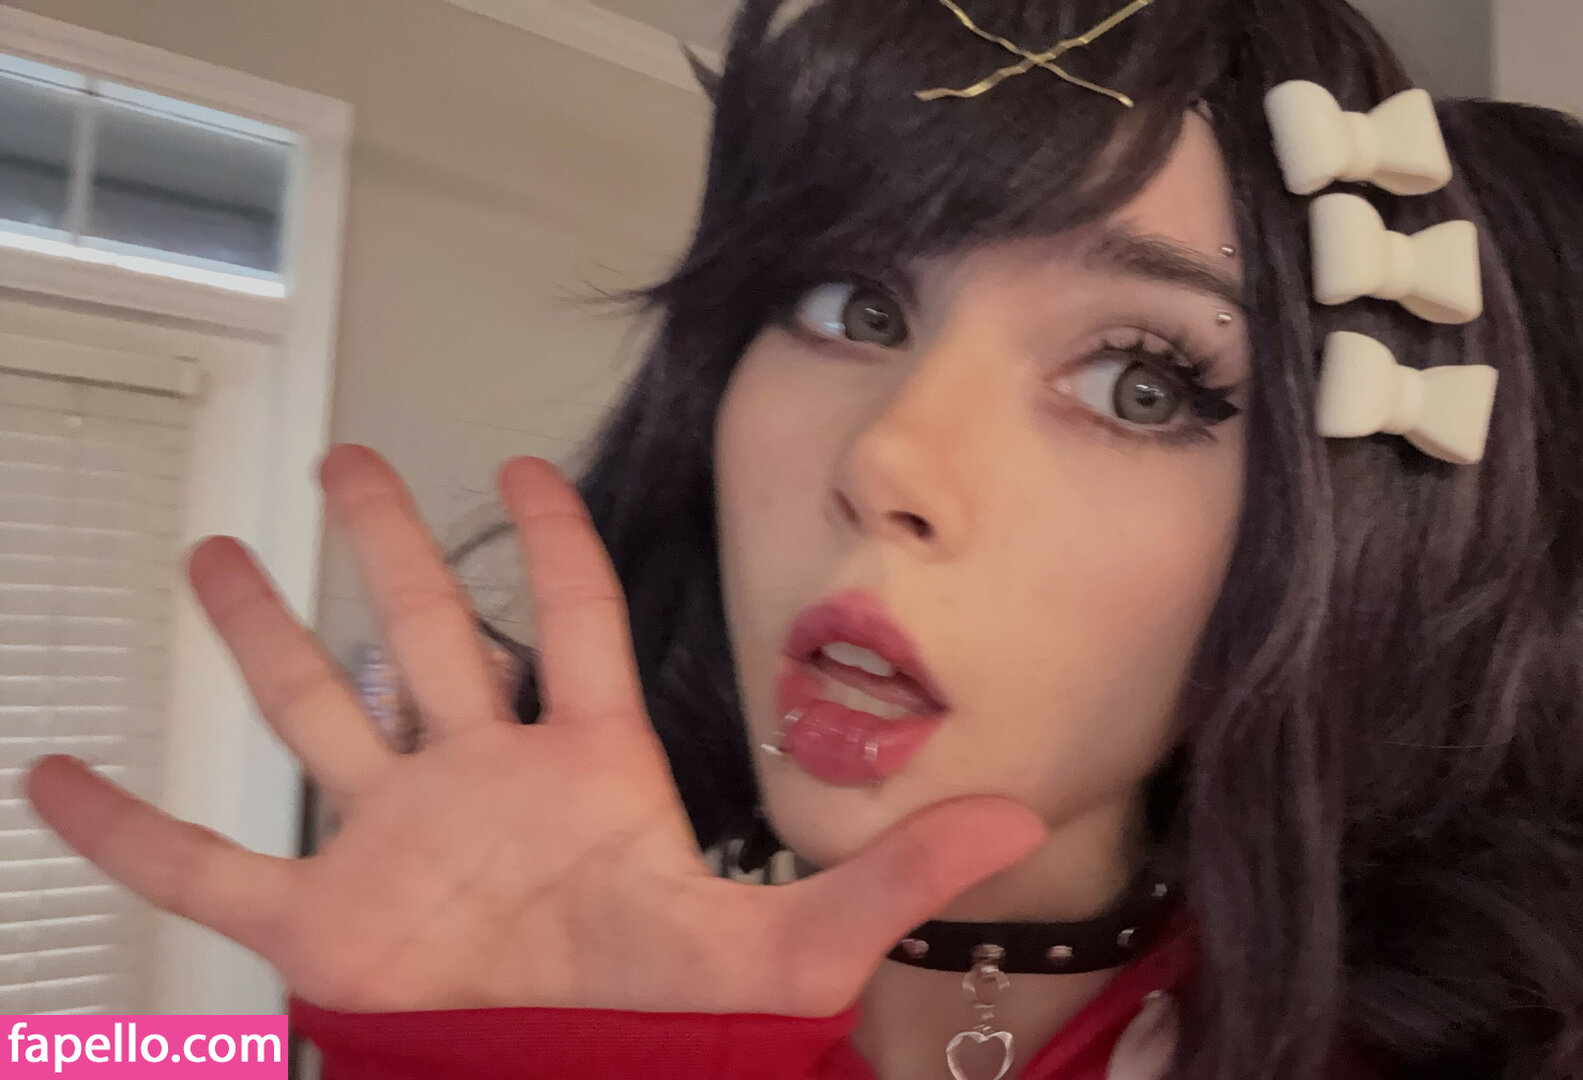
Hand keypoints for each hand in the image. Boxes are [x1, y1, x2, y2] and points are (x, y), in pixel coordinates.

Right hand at [23, 444, 1046, 1014]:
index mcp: (590, 770)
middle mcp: (483, 786)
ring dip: (265, 636)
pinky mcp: (326, 930)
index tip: (516, 464)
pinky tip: (60, 777)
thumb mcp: (800, 944)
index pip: (571, 621)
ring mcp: (396, 848)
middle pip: (429, 633)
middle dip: (391, 546)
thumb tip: (1020, 814)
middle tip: (352, 463)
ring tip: (219, 553)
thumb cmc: (684, 1036)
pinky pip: (210, 866)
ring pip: (315, 713)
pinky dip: (134, 829)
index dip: (553, 539)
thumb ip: (897, 871)